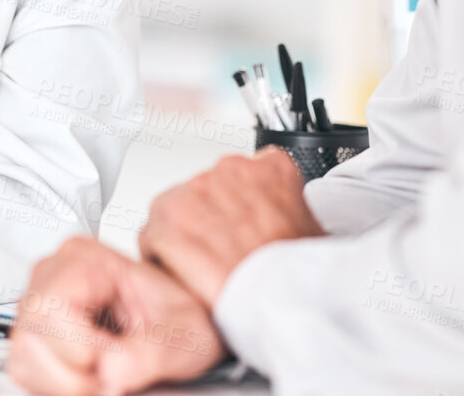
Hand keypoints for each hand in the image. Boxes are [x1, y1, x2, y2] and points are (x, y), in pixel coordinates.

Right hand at [8, 238, 223, 395]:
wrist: (186, 328)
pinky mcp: (38, 337)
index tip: (112, 366)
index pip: (51, 306)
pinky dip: (57, 387)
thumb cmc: (185, 318)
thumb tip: (112, 370)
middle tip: (112, 381)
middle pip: (30, 335)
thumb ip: (151, 353)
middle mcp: (55, 276)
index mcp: (86, 259)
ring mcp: (42, 307)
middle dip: (71, 374)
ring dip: (63, 384)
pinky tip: (92, 381)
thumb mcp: (185, 336)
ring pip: (22, 357)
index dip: (79, 347)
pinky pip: (26, 370)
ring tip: (106, 380)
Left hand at [138, 148, 321, 306]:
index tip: (234, 230)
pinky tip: (186, 278)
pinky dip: (162, 260)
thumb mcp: (312, 229)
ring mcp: (195, 189)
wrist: (279, 296)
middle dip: (204, 224)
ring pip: (172, 215)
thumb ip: (287, 209)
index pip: (238, 178)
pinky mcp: (169, 216)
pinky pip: (152, 238)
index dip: (232, 209)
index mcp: (271, 167)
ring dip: (181, 241)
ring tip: (203, 272)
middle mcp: (230, 169)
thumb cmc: (296, 271)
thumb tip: (282, 223)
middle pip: (203, 194)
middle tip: (218, 257)